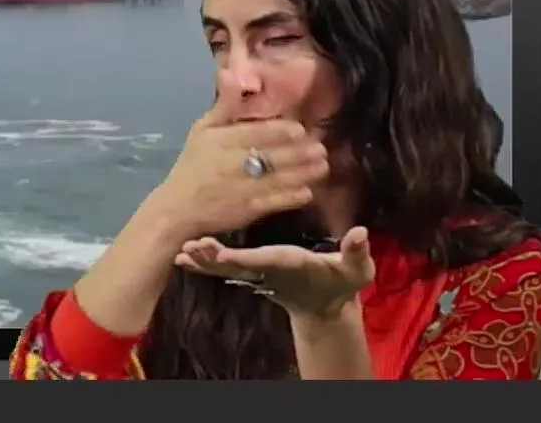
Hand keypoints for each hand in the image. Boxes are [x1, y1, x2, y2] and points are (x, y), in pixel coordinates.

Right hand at [142, 69, 329, 240]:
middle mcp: (232, 164)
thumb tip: (230, 71)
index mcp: (221, 141)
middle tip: (321, 148)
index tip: (300, 130)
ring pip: (277, 179)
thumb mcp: (202, 130)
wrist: (178, 209)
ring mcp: (241, 189)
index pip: (255, 133)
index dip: (280, 132)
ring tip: (322, 166)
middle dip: (299, 153)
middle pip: (271, 157)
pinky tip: (308, 191)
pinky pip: (273, 203)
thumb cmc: (193, 165)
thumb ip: (223, 104)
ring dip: (303, 173)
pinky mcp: (247, 212)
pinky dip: (292, 197)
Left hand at [174, 226, 375, 320]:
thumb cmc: (342, 281)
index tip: (215, 250)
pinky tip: (182, 257)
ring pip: (225, 269)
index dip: (236, 257)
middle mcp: (268, 271)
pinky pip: (224, 270)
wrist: (326, 306)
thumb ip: (357, 252)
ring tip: (180, 253)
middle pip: (235, 266)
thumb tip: (360, 233)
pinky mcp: (252, 275)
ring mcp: (258, 276)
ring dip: (203, 262)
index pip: (260, 261)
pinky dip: (204, 264)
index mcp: (289, 265)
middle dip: (212, 259)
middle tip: (188, 248)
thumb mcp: (357, 268)